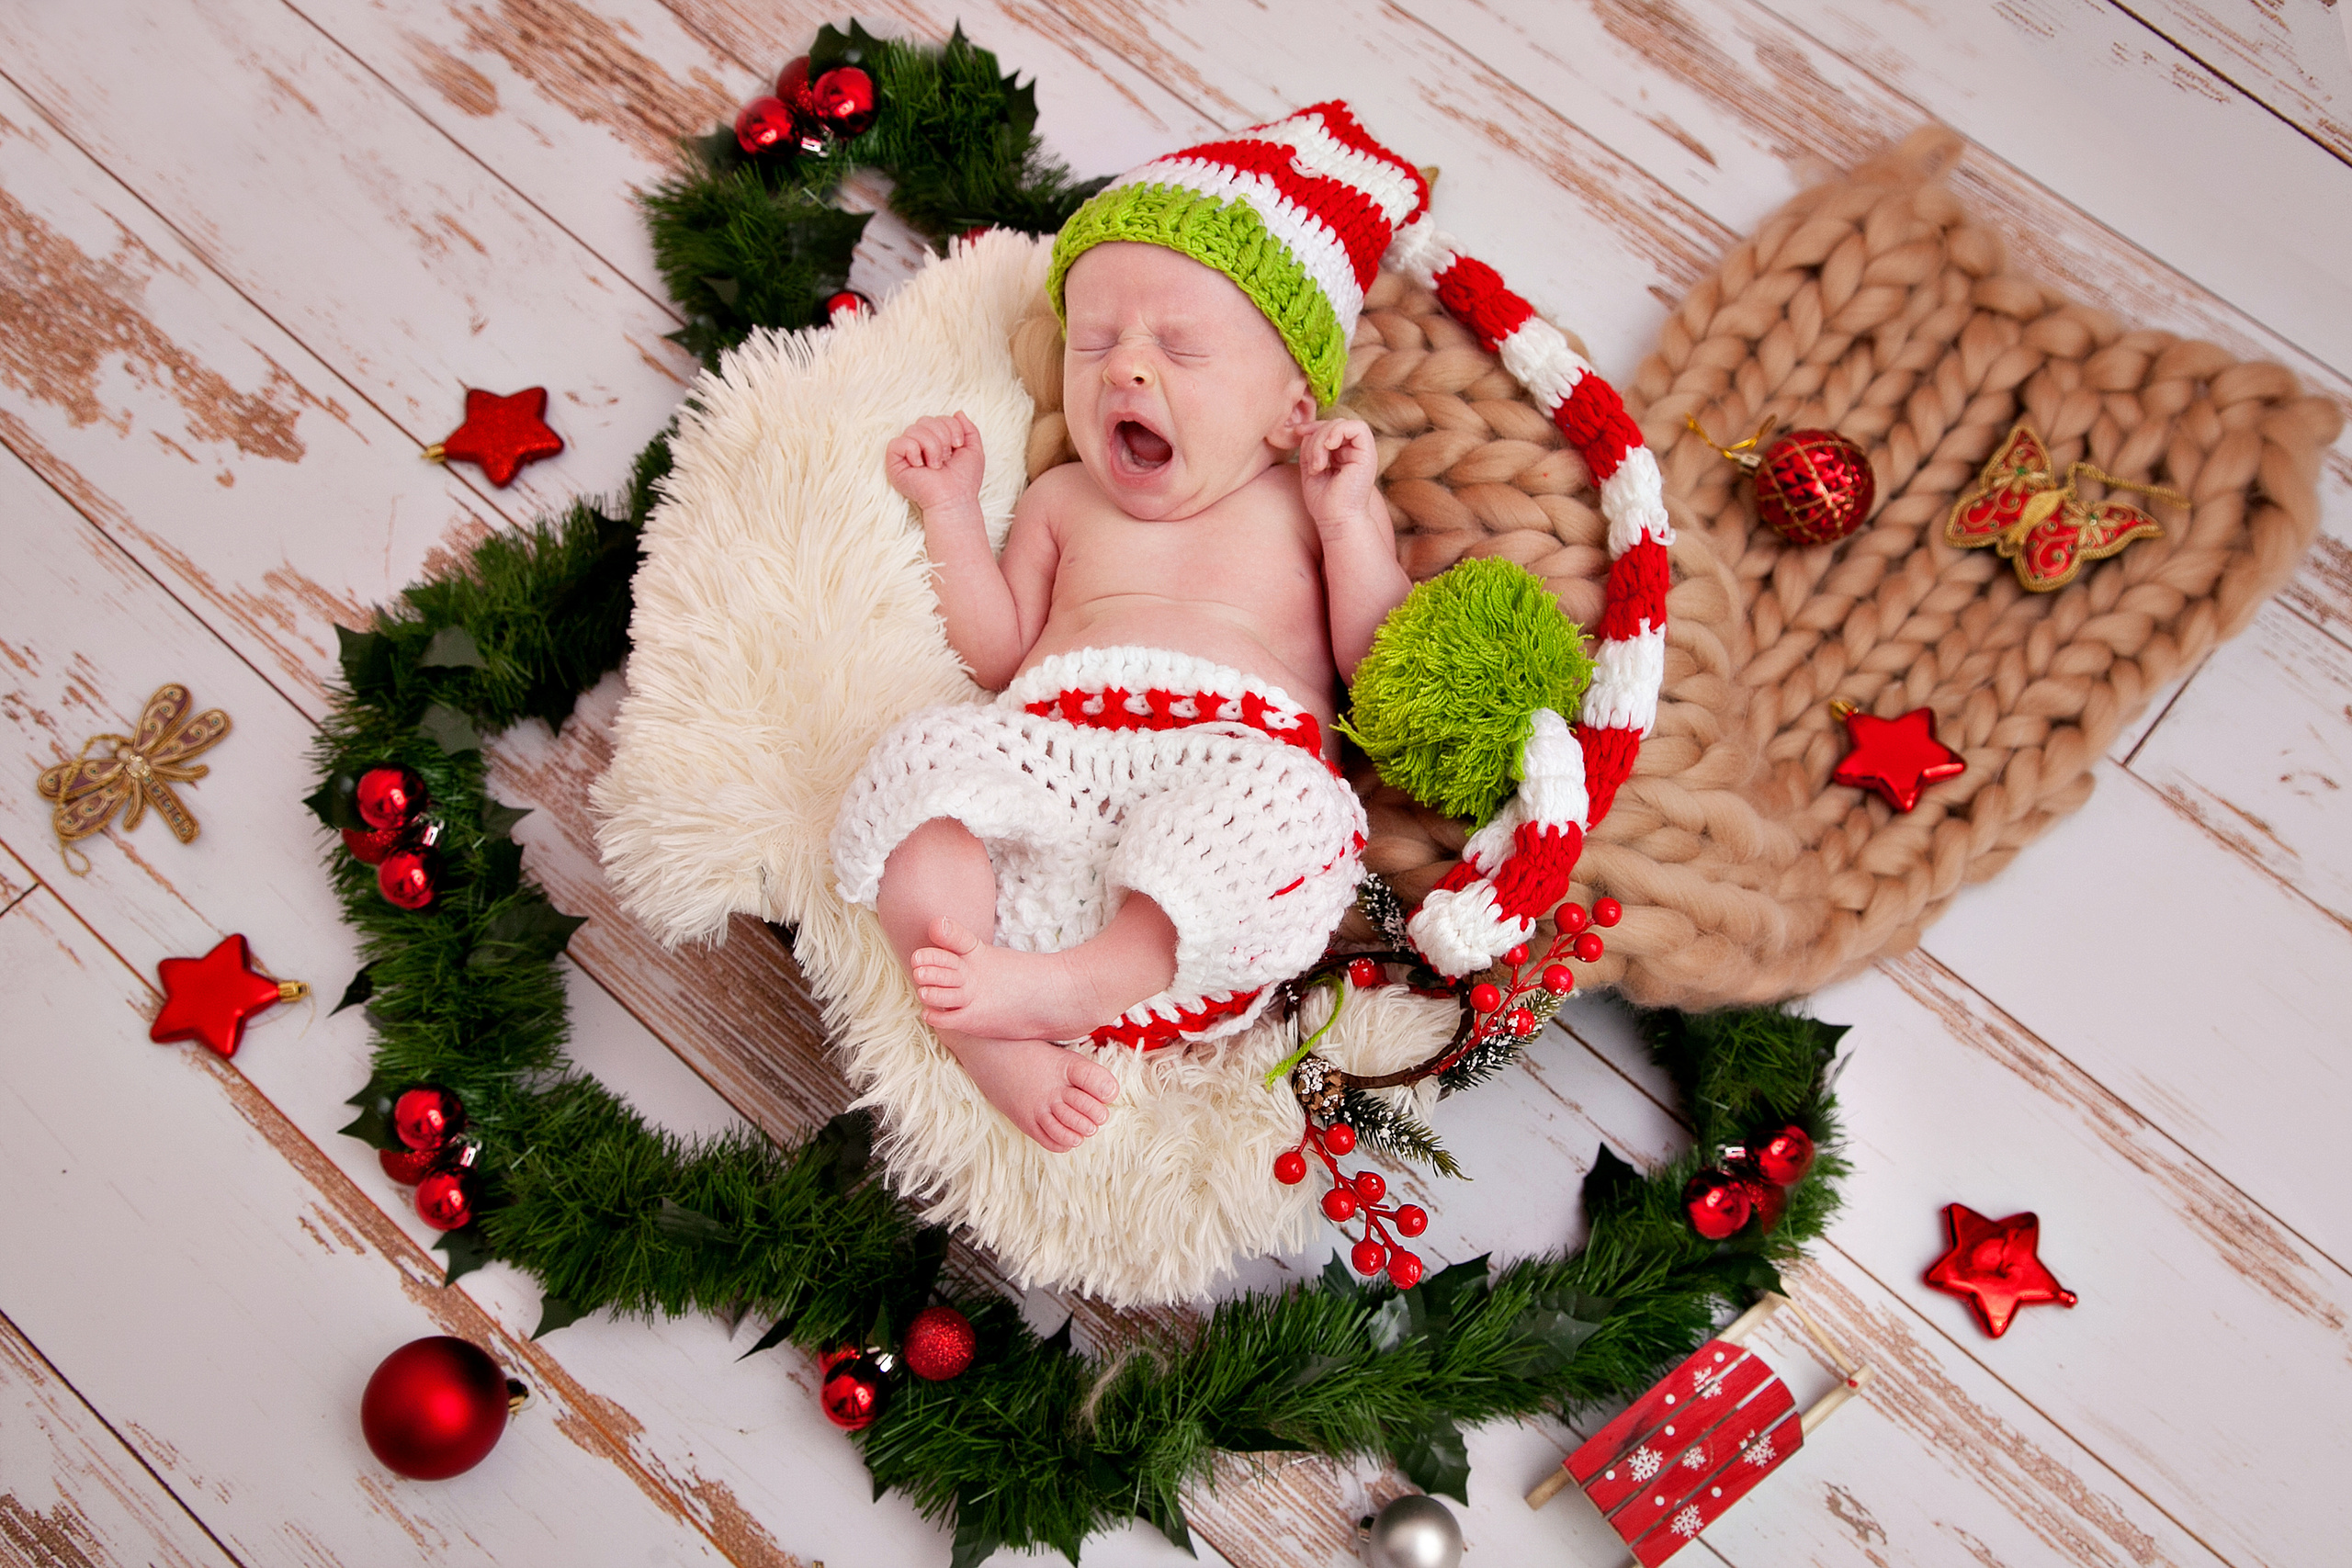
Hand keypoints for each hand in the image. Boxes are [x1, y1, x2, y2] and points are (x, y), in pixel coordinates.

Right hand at [887, 412, 985, 515]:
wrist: (954, 499)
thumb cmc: (963, 480)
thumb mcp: (973, 450)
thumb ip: (968, 429)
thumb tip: (958, 412)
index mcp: (935, 440)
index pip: (938, 417)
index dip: (951, 428)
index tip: (958, 446)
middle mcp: (919, 444)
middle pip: (925, 419)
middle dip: (941, 437)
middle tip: (946, 459)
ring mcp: (906, 453)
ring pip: (913, 429)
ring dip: (931, 447)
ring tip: (935, 465)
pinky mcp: (894, 463)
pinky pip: (897, 442)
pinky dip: (912, 451)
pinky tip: (919, 466)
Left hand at [1298, 417, 1378, 534]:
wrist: (1336, 520)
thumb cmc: (1324, 503)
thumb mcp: (1310, 469)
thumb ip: (1310, 448)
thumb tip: (1306, 430)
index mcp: (1342, 455)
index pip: (1329, 428)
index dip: (1313, 426)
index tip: (1298, 433)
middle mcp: (1354, 452)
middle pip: (1333, 424)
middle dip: (1315, 437)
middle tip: (1312, 464)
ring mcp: (1363, 452)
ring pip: (1341, 424)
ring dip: (1323, 439)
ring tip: (1318, 464)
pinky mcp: (1368, 454)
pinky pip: (1357, 427)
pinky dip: (1338, 432)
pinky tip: (1329, 448)